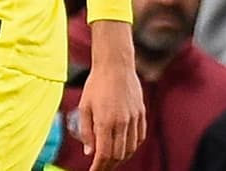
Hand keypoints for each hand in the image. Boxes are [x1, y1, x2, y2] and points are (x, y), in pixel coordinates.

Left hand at [78, 21, 145, 170]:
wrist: (115, 65)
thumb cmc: (96, 84)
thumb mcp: (84, 106)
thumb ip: (86, 130)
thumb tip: (89, 152)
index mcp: (105, 121)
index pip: (104, 154)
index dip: (99, 166)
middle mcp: (122, 123)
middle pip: (118, 155)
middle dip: (109, 165)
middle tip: (100, 167)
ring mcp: (134, 119)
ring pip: (130, 148)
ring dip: (121, 158)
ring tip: (111, 160)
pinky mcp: (141, 114)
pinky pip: (139, 138)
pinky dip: (132, 146)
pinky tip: (124, 147)